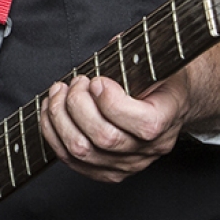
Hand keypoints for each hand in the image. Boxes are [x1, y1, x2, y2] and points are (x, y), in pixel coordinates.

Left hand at [39, 39, 219, 183]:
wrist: (168, 103)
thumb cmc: (159, 77)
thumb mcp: (157, 60)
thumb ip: (135, 56)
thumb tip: (111, 49)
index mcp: (169, 118)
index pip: (143, 124)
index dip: (111, 101)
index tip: (97, 80)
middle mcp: (151, 148)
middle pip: (105, 139)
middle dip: (78, 104)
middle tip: (76, 82)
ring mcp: (129, 164)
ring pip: (83, 151)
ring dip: (60, 118)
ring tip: (59, 93)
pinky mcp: (107, 170)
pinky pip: (72, 161)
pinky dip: (53, 134)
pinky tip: (51, 112)